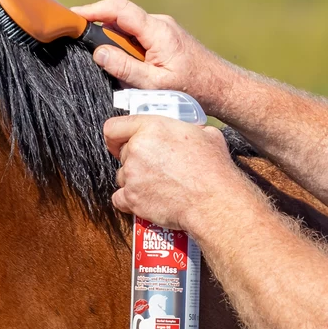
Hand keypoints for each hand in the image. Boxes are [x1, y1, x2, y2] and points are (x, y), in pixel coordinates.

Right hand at [70, 0, 230, 113]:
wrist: (223, 88)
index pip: (120, 9)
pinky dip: (125, 49)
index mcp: (157, 31)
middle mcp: (159, 24)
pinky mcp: (164, 39)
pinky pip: (137, 38)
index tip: (72, 15)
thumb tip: (98, 53)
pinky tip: (126, 68)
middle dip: (100, 31)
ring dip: (115, 44)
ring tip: (109, 66)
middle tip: (82, 47)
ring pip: (128, 30)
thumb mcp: (155, 84)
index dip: (94, 9)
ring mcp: (162, 30)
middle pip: (120, 19)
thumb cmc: (193, 88)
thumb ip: (125, 68)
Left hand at [103, 114, 240, 232]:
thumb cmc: (213, 169)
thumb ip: (189, 130)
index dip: (115, 136)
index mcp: (152, 128)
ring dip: (134, 180)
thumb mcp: (207, 134)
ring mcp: (132, 175)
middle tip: (154, 167)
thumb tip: (193, 132)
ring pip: (122, 176)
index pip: (114, 127)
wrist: (213, 200)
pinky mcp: (131, 198)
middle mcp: (137, 149)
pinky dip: (130, 201)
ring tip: (157, 185)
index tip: (118, 143)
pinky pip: (119, 199)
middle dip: (135, 160)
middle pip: (122, 154)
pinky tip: (146, 200)